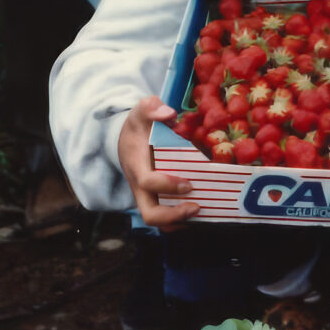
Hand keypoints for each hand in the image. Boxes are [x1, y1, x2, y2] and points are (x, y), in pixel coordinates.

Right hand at [114, 98, 200, 230]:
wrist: (125, 139)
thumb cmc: (138, 125)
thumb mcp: (141, 110)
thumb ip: (152, 108)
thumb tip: (168, 113)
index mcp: (137, 166)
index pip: (147, 182)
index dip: (167, 185)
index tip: (188, 183)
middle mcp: (140, 187)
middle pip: (149, 215)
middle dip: (174, 215)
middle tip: (198, 207)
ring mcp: (147, 196)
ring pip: (159, 221)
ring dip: (180, 221)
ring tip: (204, 211)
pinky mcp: (155, 199)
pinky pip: (166, 217)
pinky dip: (182, 219)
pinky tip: (201, 209)